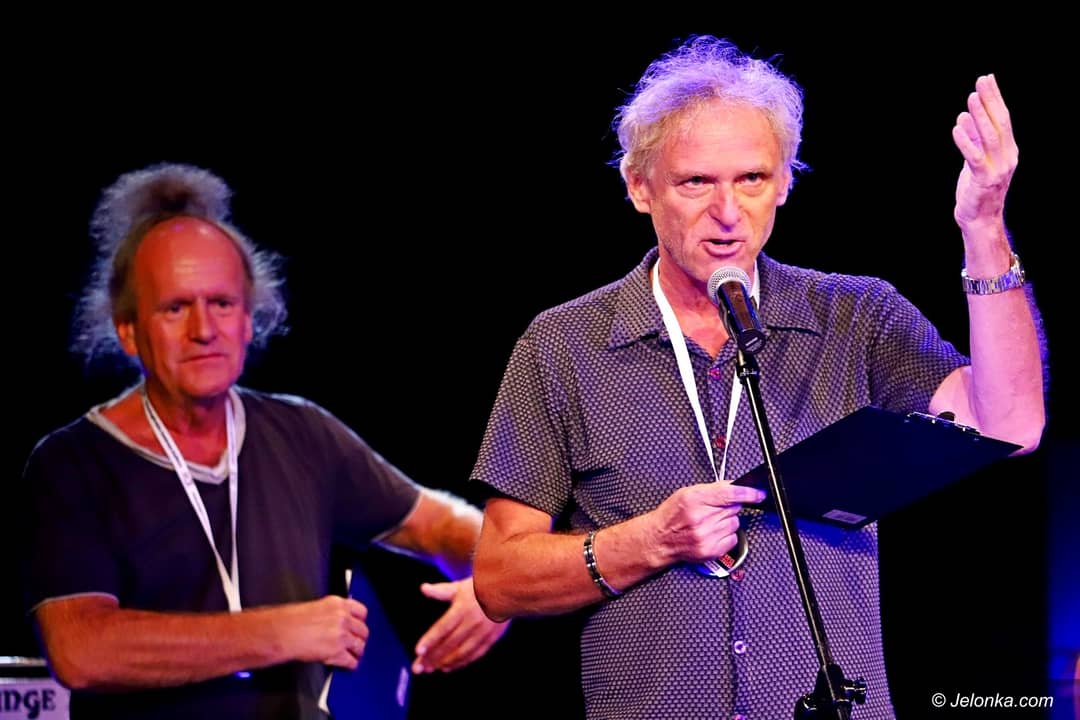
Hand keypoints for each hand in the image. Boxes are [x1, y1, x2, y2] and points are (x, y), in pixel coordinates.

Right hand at [277, 595, 368, 670]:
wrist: (281, 632)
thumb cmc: (290, 621)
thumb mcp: (315, 607)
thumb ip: (331, 612)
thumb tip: (338, 619)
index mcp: (337, 604)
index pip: (362, 611)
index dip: (360, 621)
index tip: (359, 625)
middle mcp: (342, 618)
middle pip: (363, 630)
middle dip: (360, 638)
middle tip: (357, 642)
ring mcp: (341, 635)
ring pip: (360, 646)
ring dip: (357, 652)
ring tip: (354, 654)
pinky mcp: (337, 652)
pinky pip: (351, 661)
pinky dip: (351, 664)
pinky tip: (348, 664)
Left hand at [411, 577, 508, 672]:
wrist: (508, 591)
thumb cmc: (480, 588)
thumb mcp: (459, 587)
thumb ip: (440, 591)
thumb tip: (423, 588)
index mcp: (462, 608)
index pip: (443, 627)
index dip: (430, 640)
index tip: (418, 651)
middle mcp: (472, 622)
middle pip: (449, 643)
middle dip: (432, 657)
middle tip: (418, 667)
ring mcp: (482, 632)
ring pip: (461, 652)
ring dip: (444, 662)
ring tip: (431, 668)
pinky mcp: (491, 639)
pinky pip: (474, 655)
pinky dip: (461, 663)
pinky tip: (448, 667)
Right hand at [649, 482, 764, 564]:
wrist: (660, 539)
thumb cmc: (672, 515)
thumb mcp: (687, 493)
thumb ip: (712, 489)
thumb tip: (735, 487)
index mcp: (694, 499)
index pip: (729, 493)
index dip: (748, 493)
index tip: (758, 493)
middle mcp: (701, 518)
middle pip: (734, 508)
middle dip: (727, 507)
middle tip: (713, 510)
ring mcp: (707, 536)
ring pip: (735, 523)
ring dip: (726, 521)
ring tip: (709, 523)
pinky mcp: (712, 550)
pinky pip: (733, 538)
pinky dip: (726, 535)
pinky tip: (712, 533)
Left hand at [952, 74, 1017, 230]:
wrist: (979, 219)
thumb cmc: (976, 190)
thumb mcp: (976, 160)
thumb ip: (974, 141)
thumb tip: (966, 118)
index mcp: (1008, 150)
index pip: (1003, 119)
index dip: (996, 99)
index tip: (988, 80)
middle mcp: (1007, 157)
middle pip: (1000, 123)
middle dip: (990, 101)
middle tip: (981, 81)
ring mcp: (997, 169)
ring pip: (989, 137)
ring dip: (979, 116)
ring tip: (971, 98)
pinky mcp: (982, 180)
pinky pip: (974, 157)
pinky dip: (966, 141)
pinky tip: (957, 127)